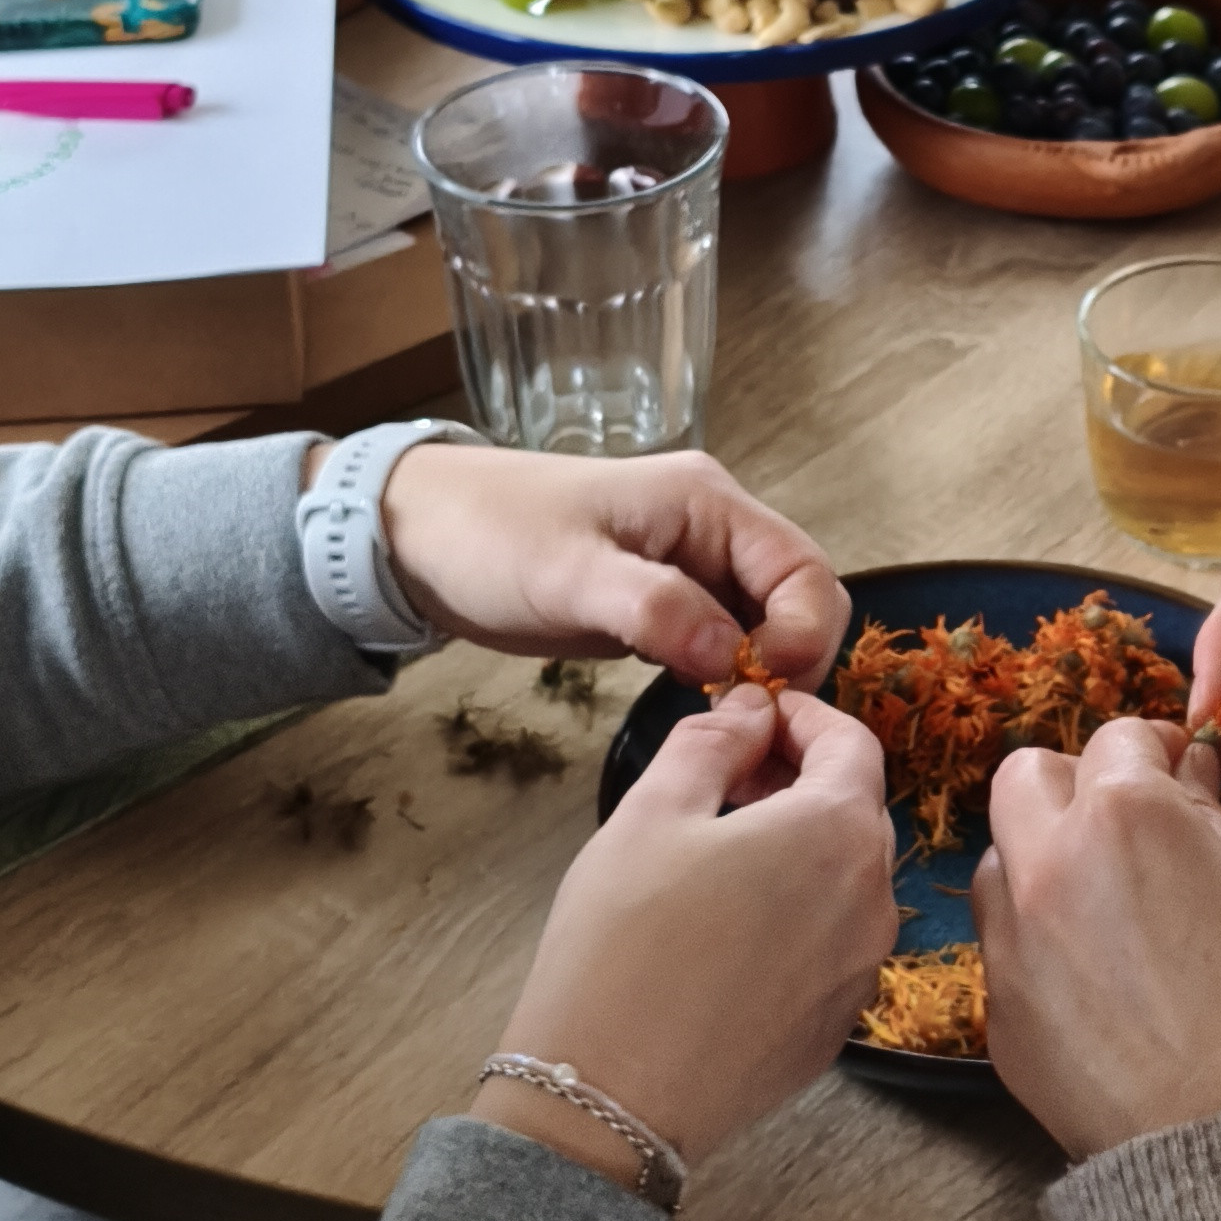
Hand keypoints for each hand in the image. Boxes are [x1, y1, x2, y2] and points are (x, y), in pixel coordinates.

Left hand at [376, 440, 847, 690]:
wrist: (417, 536)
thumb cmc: (488, 537)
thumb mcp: (569, 574)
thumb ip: (656, 608)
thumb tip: (730, 657)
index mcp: (707, 501)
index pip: (804, 568)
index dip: (802, 632)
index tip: (761, 686)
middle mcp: (713, 528)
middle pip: (797, 598)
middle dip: (789, 659)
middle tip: (748, 715)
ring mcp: (690, 564)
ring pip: (763, 624)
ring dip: (759, 672)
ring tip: (727, 719)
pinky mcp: (664, 601)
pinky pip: (722, 638)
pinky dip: (724, 674)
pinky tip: (698, 705)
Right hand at [474, 687, 896, 1176]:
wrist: (611, 1096)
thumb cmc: (621, 944)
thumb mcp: (651, 812)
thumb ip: (712, 742)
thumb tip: (750, 710)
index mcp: (836, 834)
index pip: (852, 744)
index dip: (802, 717)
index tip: (753, 716)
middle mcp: (872, 902)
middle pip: (856, 811)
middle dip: (800, 780)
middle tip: (725, 779)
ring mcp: (861, 972)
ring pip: (847, 880)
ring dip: (800, 848)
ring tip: (719, 851)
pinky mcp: (837, 1026)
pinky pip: (832, 944)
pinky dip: (798, 914)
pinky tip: (728, 927)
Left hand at [976, 715, 1220, 1157]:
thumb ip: (1210, 816)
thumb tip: (1184, 776)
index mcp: (1126, 816)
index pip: (1117, 738)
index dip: (1153, 750)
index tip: (1173, 768)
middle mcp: (1050, 865)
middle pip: (1025, 778)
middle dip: (1074, 785)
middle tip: (1124, 820)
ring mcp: (1011, 941)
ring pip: (1000, 861)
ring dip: (1043, 862)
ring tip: (1105, 905)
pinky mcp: (997, 1010)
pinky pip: (1002, 945)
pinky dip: (1038, 941)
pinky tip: (1095, 978)